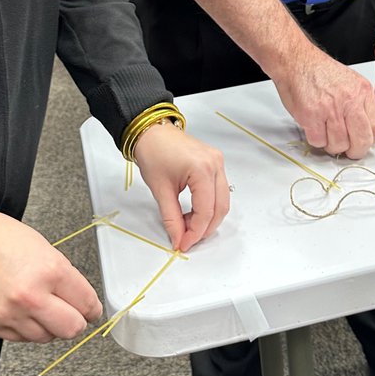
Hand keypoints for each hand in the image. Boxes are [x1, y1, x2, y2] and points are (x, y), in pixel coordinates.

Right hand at [0, 203, 102, 342]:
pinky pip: (21, 339)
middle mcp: (31, 297)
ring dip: (49, 326)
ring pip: (46, 337)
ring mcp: (10, 315)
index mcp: (49, 271)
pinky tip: (23, 311)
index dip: (93, 308)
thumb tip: (79, 298)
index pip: (86, 303)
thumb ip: (62, 275)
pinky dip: (27, 329)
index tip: (92, 309)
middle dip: (76, 321)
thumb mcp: (42, 246)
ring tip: (42, 307)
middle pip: (71, 329)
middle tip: (72, 312)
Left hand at [133, 123, 229, 251]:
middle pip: (220, 208)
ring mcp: (218, 162)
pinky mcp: (215, 163)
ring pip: (222, 201)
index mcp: (202, 169)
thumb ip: (171, 218)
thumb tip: (178, 238)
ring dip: (209, 218)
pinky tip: (194, 212)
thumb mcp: (160, 190)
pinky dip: (209, 205)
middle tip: (187, 238)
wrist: (152, 132)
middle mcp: (215, 164)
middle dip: (205, 228)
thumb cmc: (154, 152)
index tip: (183, 243)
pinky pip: (219, 191)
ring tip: (188, 226)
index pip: (205, 211)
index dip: (195, 232)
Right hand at [272, 45, 374, 158]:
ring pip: (339, 145)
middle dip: (355, 151)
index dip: (371, 139)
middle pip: (362, 141)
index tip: (364, 140)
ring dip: (332, 145)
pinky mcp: (311, 116)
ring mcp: (330, 109)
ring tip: (326, 134)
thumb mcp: (351, 81)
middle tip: (349, 150)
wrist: (295, 61)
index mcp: (362, 92)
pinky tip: (314, 129)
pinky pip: (319, 142)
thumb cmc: (319, 71)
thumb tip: (366, 128)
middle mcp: (349, 101)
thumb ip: (362, 103)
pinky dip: (316, 140)